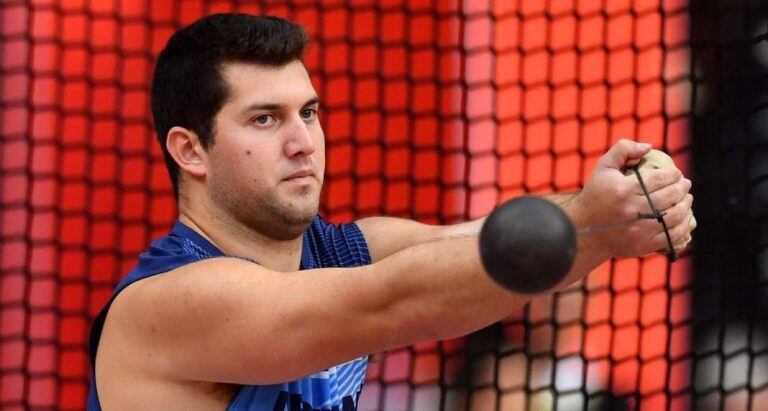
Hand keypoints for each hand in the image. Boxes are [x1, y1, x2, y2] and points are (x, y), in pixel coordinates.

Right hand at [571, 139, 693, 258]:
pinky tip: (685, 217)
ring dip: (686, 205)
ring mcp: (639, 229)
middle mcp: (632, 210)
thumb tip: (648, 147)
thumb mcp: (603, 167)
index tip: (676, 173)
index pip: (660, 178)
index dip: (673, 174)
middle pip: (670, 196)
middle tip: (685, 184)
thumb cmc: (595, 195)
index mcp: (623, 190)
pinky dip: (684, 225)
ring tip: (687, 198)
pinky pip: (673, 235)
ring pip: (675, 215)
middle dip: (682, 187)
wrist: (585, 229)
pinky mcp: (643, 245)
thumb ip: (623, 149)